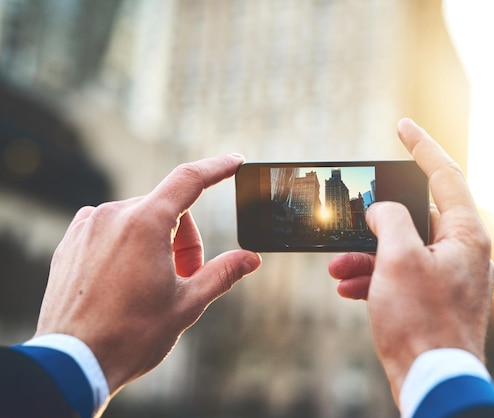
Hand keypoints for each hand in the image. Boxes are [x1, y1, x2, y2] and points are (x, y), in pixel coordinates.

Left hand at [34, 154, 261, 395]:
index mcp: (145, 224)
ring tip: (152, 286)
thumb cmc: (131, 335)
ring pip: (140, 220)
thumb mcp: (187, 304)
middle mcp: (113, 215)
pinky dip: (128, 245)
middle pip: (168, 210)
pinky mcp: (71, 241)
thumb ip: (223, 273)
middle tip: (185, 278)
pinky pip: (112, 229)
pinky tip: (126, 281)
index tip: (235, 161)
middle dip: (184, 239)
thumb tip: (251, 259)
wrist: (72, 363)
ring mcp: (87, 226)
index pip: (189, 180)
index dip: (217, 168)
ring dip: (156, 243)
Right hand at [328, 118, 493, 403]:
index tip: (402, 126)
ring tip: (337, 269)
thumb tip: (382, 209)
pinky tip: (349, 289)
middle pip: (416, 218)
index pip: (446, 175)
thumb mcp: (398, 259)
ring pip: (403, 250)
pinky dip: (376, 278)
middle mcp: (463, 253)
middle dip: (374, 223)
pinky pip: (403, 276)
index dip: (422, 146)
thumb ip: (389, 220)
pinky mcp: (435, 300)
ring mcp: (450, 278)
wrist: (432, 381)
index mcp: (466, 235)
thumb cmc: (420, 322)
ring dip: (367, 256)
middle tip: (348, 221)